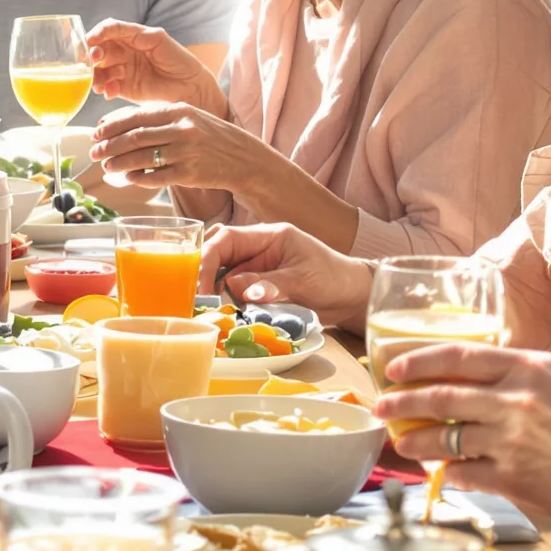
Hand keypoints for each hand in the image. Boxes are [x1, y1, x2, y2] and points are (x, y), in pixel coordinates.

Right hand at [86, 20, 224, 111]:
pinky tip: (111, 92)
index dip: (96, 34)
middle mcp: (124, 52)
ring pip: (99, 70)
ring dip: (95, 76)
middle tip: (92, 62)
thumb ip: (137, 33)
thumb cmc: (179, 59)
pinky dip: (105, 89)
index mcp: (132, 37)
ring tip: (99, 83)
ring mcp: (123, 70)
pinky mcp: (124, 88)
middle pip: (100, 50)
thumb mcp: (159, 40)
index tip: (89, 41)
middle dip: (92, 55)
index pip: (108, 30)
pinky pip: (107, 87)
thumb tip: (115, 31)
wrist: (191, 88)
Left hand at [90, 101, 264, 195]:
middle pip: (134, 138)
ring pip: (140, 158)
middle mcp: (182, 130)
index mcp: (180, 111)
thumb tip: (119, 123)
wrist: (244, 159)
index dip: (112, 126)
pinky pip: (155, 177)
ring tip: (107, 167)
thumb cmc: (211, 137)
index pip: (136, 116)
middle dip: (109, 147)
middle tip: (95, 153)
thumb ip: (160, 118)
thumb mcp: (190, 117)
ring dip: (118, 164)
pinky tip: (128, 179)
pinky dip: (138, 178)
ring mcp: (186, 152)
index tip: (96, 133)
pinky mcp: (189, 174)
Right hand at [201, 221, 372, 331]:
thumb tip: (234, 288)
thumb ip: (269, 283)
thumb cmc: (334, 278)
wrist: (353, 297)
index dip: (207, 258)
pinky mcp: (257, 288)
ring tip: (207, 310)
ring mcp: (256, 269)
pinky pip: (233, 292)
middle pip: (218, 255)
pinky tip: (221, 314)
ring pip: (222, 275)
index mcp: (268, 236)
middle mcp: (257, 249)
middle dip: (203, 274)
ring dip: (213, 291)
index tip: (200, 284)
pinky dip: (225, 303)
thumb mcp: (302, 280)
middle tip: (197, 299)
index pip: (227, 239)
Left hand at [377, 344, 550, 523]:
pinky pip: (463, 472)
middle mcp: (512, 401)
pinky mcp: (511, 477)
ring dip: (415, 441)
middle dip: (402, 402)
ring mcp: (509, 440)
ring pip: (443, 439)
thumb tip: (471, 375)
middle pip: (440, 398)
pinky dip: (448, 471)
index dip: (417, 361)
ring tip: (402, 443)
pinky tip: (442, 471)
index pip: (456, 357)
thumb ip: (514, 373)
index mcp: (525, 369)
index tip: (393, 368)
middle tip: (382, 406)